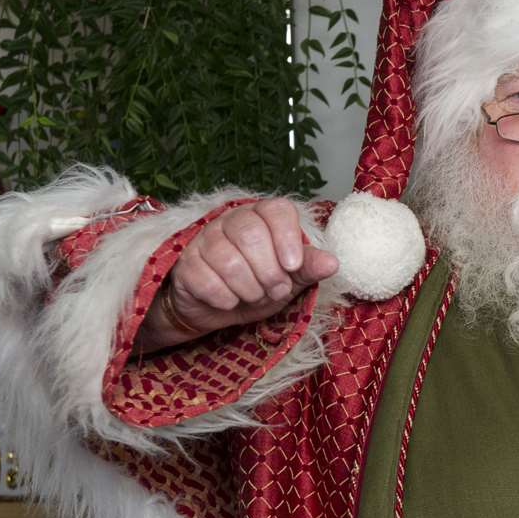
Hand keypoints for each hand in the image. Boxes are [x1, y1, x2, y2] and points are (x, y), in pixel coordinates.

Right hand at [134, 198, 338, 353]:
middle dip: (269, 272)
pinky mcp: (186, 262)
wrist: (221, 307)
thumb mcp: (290, 278)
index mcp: (262, 216)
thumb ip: (309, 267)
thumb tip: (332, 262)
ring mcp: (205, 239)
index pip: (276, 210)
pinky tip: (229, 300)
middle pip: (250, 235)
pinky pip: (205, 278)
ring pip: (227, 260)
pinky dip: (223, 297)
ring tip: (254, 296)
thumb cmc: (260, 284)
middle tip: (276, 290)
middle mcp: (231, 220)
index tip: (293, 266)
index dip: (287, 237)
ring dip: (248, 288)